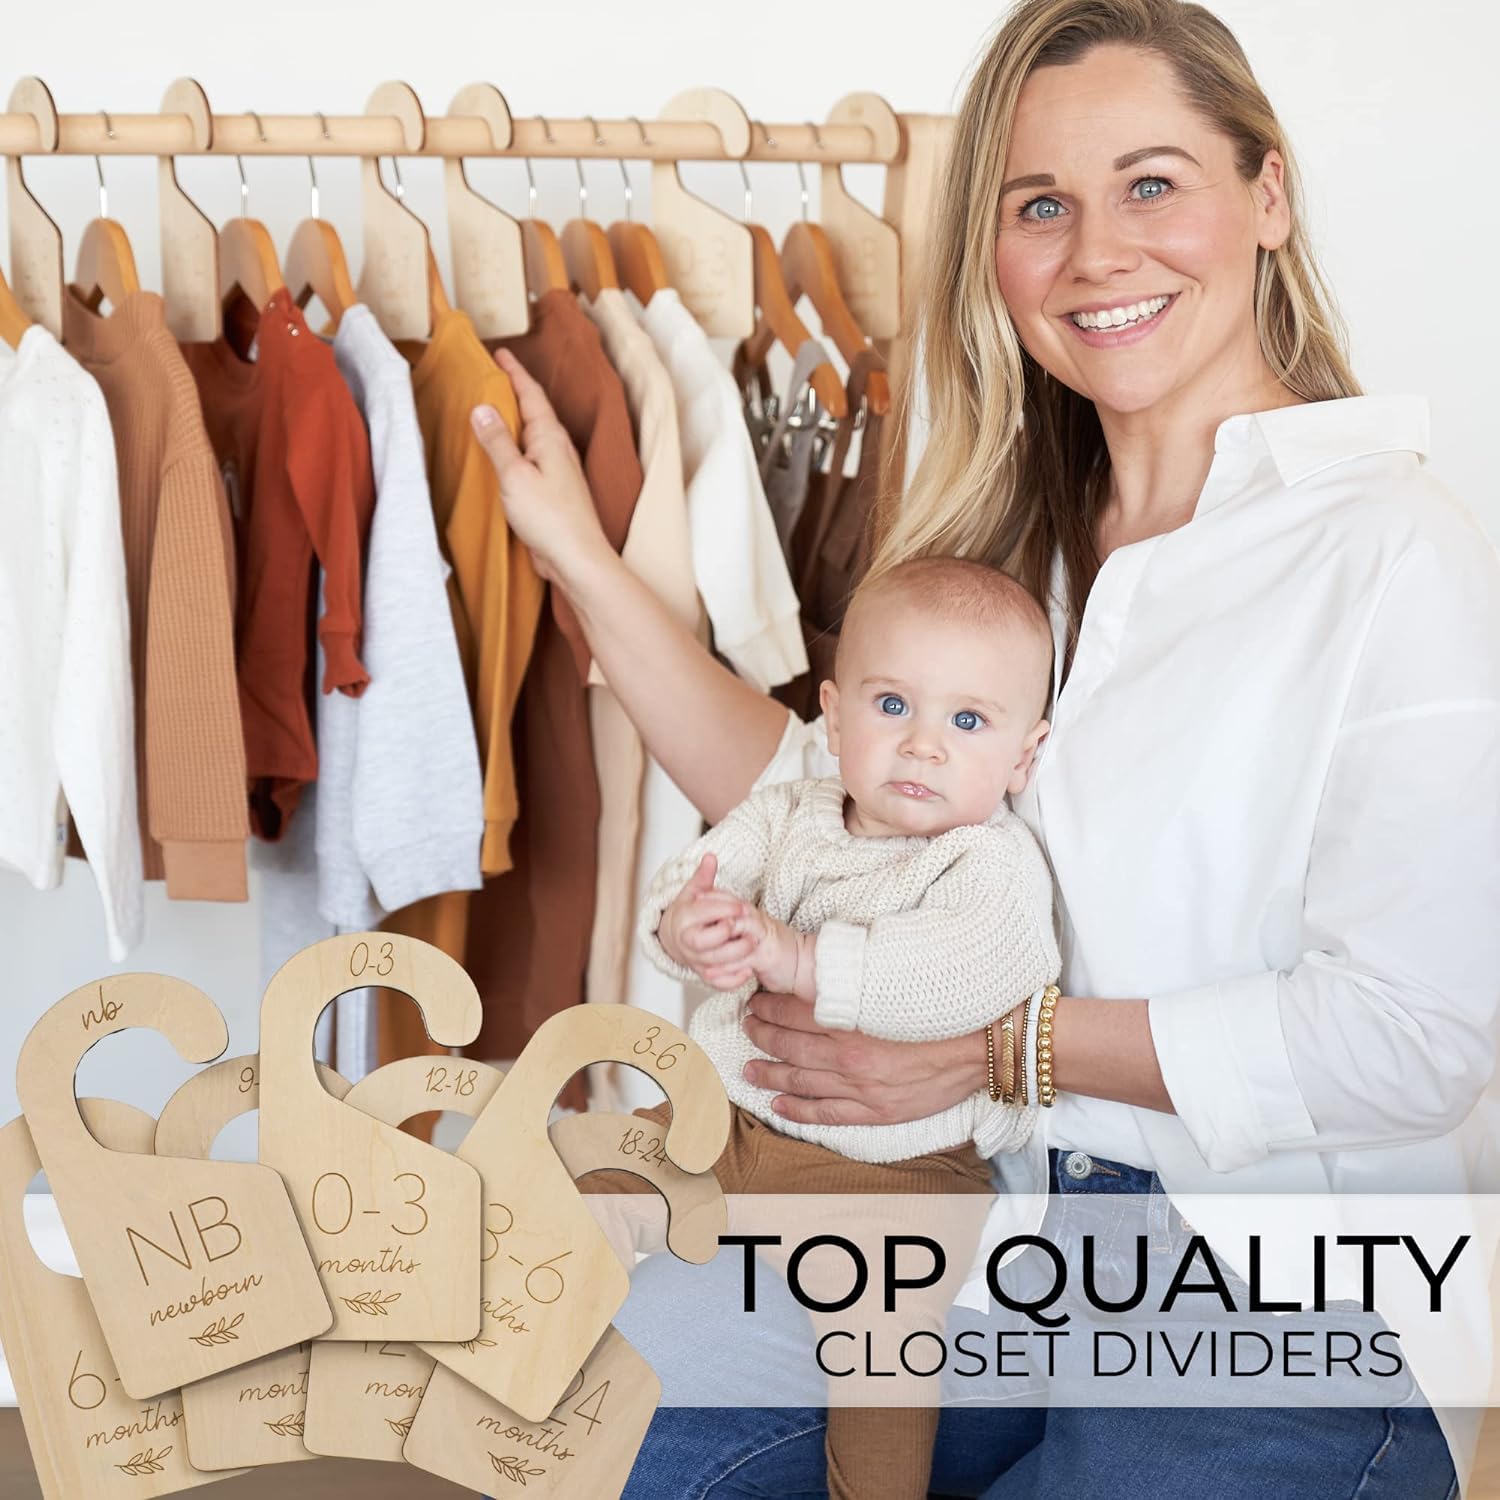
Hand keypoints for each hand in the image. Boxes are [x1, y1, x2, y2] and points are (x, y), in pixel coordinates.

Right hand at [469, 349, 611, 587]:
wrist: (577, 558)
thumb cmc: (550, 518)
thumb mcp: (515, 475)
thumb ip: (497, 441)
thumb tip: (481, 408)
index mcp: (550, 437)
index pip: (531, 394)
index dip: (514, 372)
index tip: (499, 354)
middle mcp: (558, 448)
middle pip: (534, 410)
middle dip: (514, 390)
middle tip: (492, 375)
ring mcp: (558, 469)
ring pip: (533, 434)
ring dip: (514, 418)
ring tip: (492, 408)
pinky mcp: (553, 489)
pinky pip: (531, 456)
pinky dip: (515, 445)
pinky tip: (504, 453)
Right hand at [657, 855, 764, 989]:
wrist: (674, 937)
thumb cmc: (688, 911)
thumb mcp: (693, 892)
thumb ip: (703, 877)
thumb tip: (710, 856)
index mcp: (683, 920)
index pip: (701, 915)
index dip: (723, 910)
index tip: (742, 906)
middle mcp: (686, 943)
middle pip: (705, 944)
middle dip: (727, 935)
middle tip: (748, 925)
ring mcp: (694, 961)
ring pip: (714, 964)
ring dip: (736, 956)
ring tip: (755, 943)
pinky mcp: (703, 975)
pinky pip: (718, 983)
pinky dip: (734, 980)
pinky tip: (750, 969)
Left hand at [741, 991, 989, 1126]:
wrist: (978, 1049)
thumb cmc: (939, 1015)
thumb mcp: (892, 991)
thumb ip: (855, 988)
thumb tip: (824, 978)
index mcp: (853, 1020)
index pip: (795, 1011)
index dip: (771, 1006)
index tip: (757, 1001)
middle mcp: (849, 1055)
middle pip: (790, 1045)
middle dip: (762, 1034)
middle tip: (748, 1026)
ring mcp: (859, 1087)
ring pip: (799, 1081)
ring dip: (770, 1074)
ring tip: (749, 1069)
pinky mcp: (873, 1111)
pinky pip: (825, 1114)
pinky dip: (798, 1110)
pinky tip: (778, 1105)